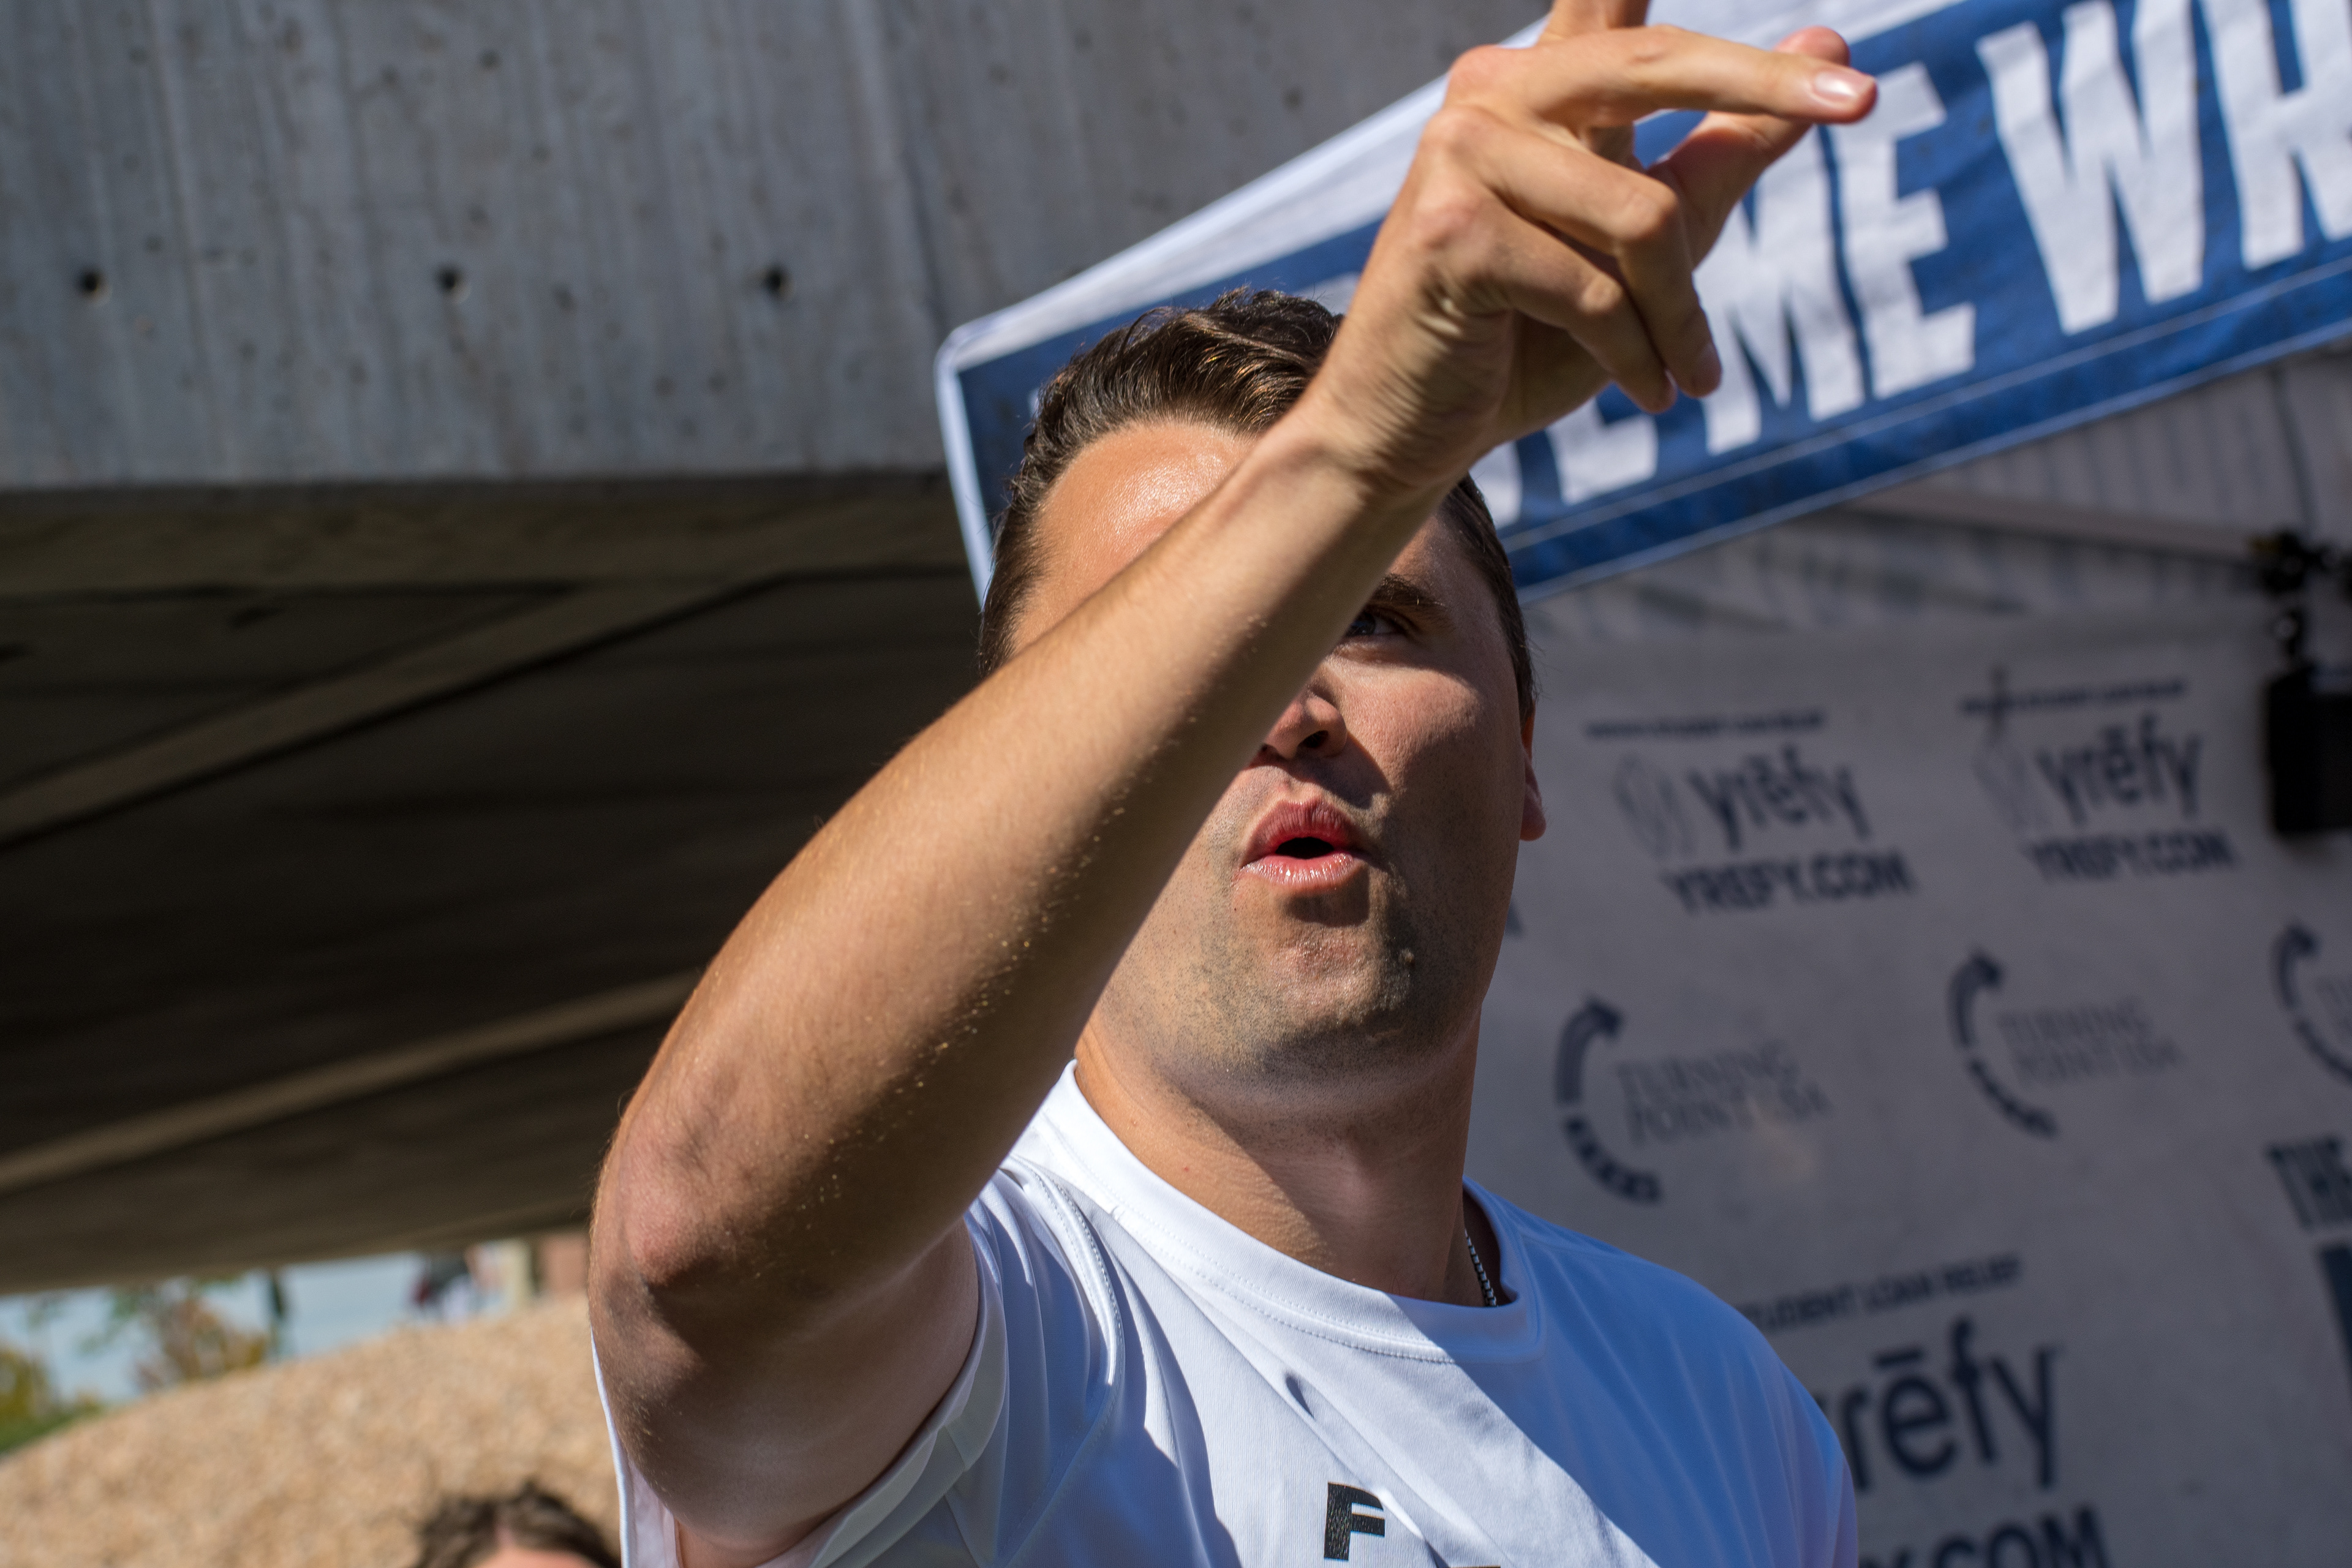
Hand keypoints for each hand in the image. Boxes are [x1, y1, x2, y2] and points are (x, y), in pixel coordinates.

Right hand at [1302, 0, 1874, 499]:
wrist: (1410, 428)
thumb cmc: (1525, 336)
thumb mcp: (1648, 242)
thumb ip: (1725, 146)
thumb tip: (1834, 41)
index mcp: (1538, 80)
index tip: (1802, 8)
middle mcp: (1492, 93)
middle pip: (1658, 62)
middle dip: (1768, 84)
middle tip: (1862, 103)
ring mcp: (1462, 154)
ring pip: (1643, 216)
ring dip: (1681, 313)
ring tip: (1692, 372)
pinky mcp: (1452, 232)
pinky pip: (1595, 291)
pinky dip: (1639, 354)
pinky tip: (1650, 394)